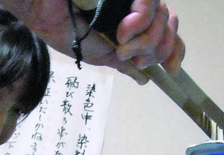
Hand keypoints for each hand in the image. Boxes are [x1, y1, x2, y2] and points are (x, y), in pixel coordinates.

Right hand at [2, 0, 184, 81]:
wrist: (48, 13)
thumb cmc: (69, 31)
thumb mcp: (102, 56)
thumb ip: (126, 64)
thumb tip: (143, 78)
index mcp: (134, 25)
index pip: (167, 34)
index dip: (175, 51)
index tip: (172, 72)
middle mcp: (137, 8)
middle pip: (170, 27)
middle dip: (154, 50)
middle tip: (130, 56)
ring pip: (163, 18)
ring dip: (143, 40)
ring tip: (119, 42)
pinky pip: (149, 5)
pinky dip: (139, 23)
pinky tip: (121, 31)